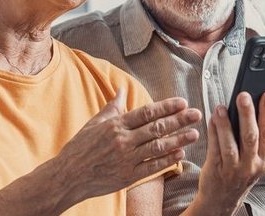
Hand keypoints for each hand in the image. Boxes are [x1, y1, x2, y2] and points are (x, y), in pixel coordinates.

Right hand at [51, 89, 202, 201]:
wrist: (68, 176)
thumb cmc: (81, 148)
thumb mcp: (95, 123)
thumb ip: (113, 106)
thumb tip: (122, 89)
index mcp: (116, 124)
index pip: (146, 112)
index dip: (166, 107)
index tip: (182, 102)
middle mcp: (123, 140)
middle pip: (156, 128)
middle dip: (179, 120)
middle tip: (196, 114)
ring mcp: (126, 159)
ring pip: (158, 147)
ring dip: (178, 140)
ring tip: (194, 133)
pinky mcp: (128, 176)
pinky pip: (152, 167)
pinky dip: (167, 160)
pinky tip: (180, 154)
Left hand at [193, 92, 264, 215]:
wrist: (222, 198)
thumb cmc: (241, 175)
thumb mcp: (260, 161)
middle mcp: (251, 165)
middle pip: (251, 137)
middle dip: (248, 114)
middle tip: (244, 95)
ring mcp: (233, 169)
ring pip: (231, 144)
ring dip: (227, 124)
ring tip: (222, 107)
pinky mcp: (216, 169)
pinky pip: (215, 148)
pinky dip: (214, 132)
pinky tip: (213, 119)